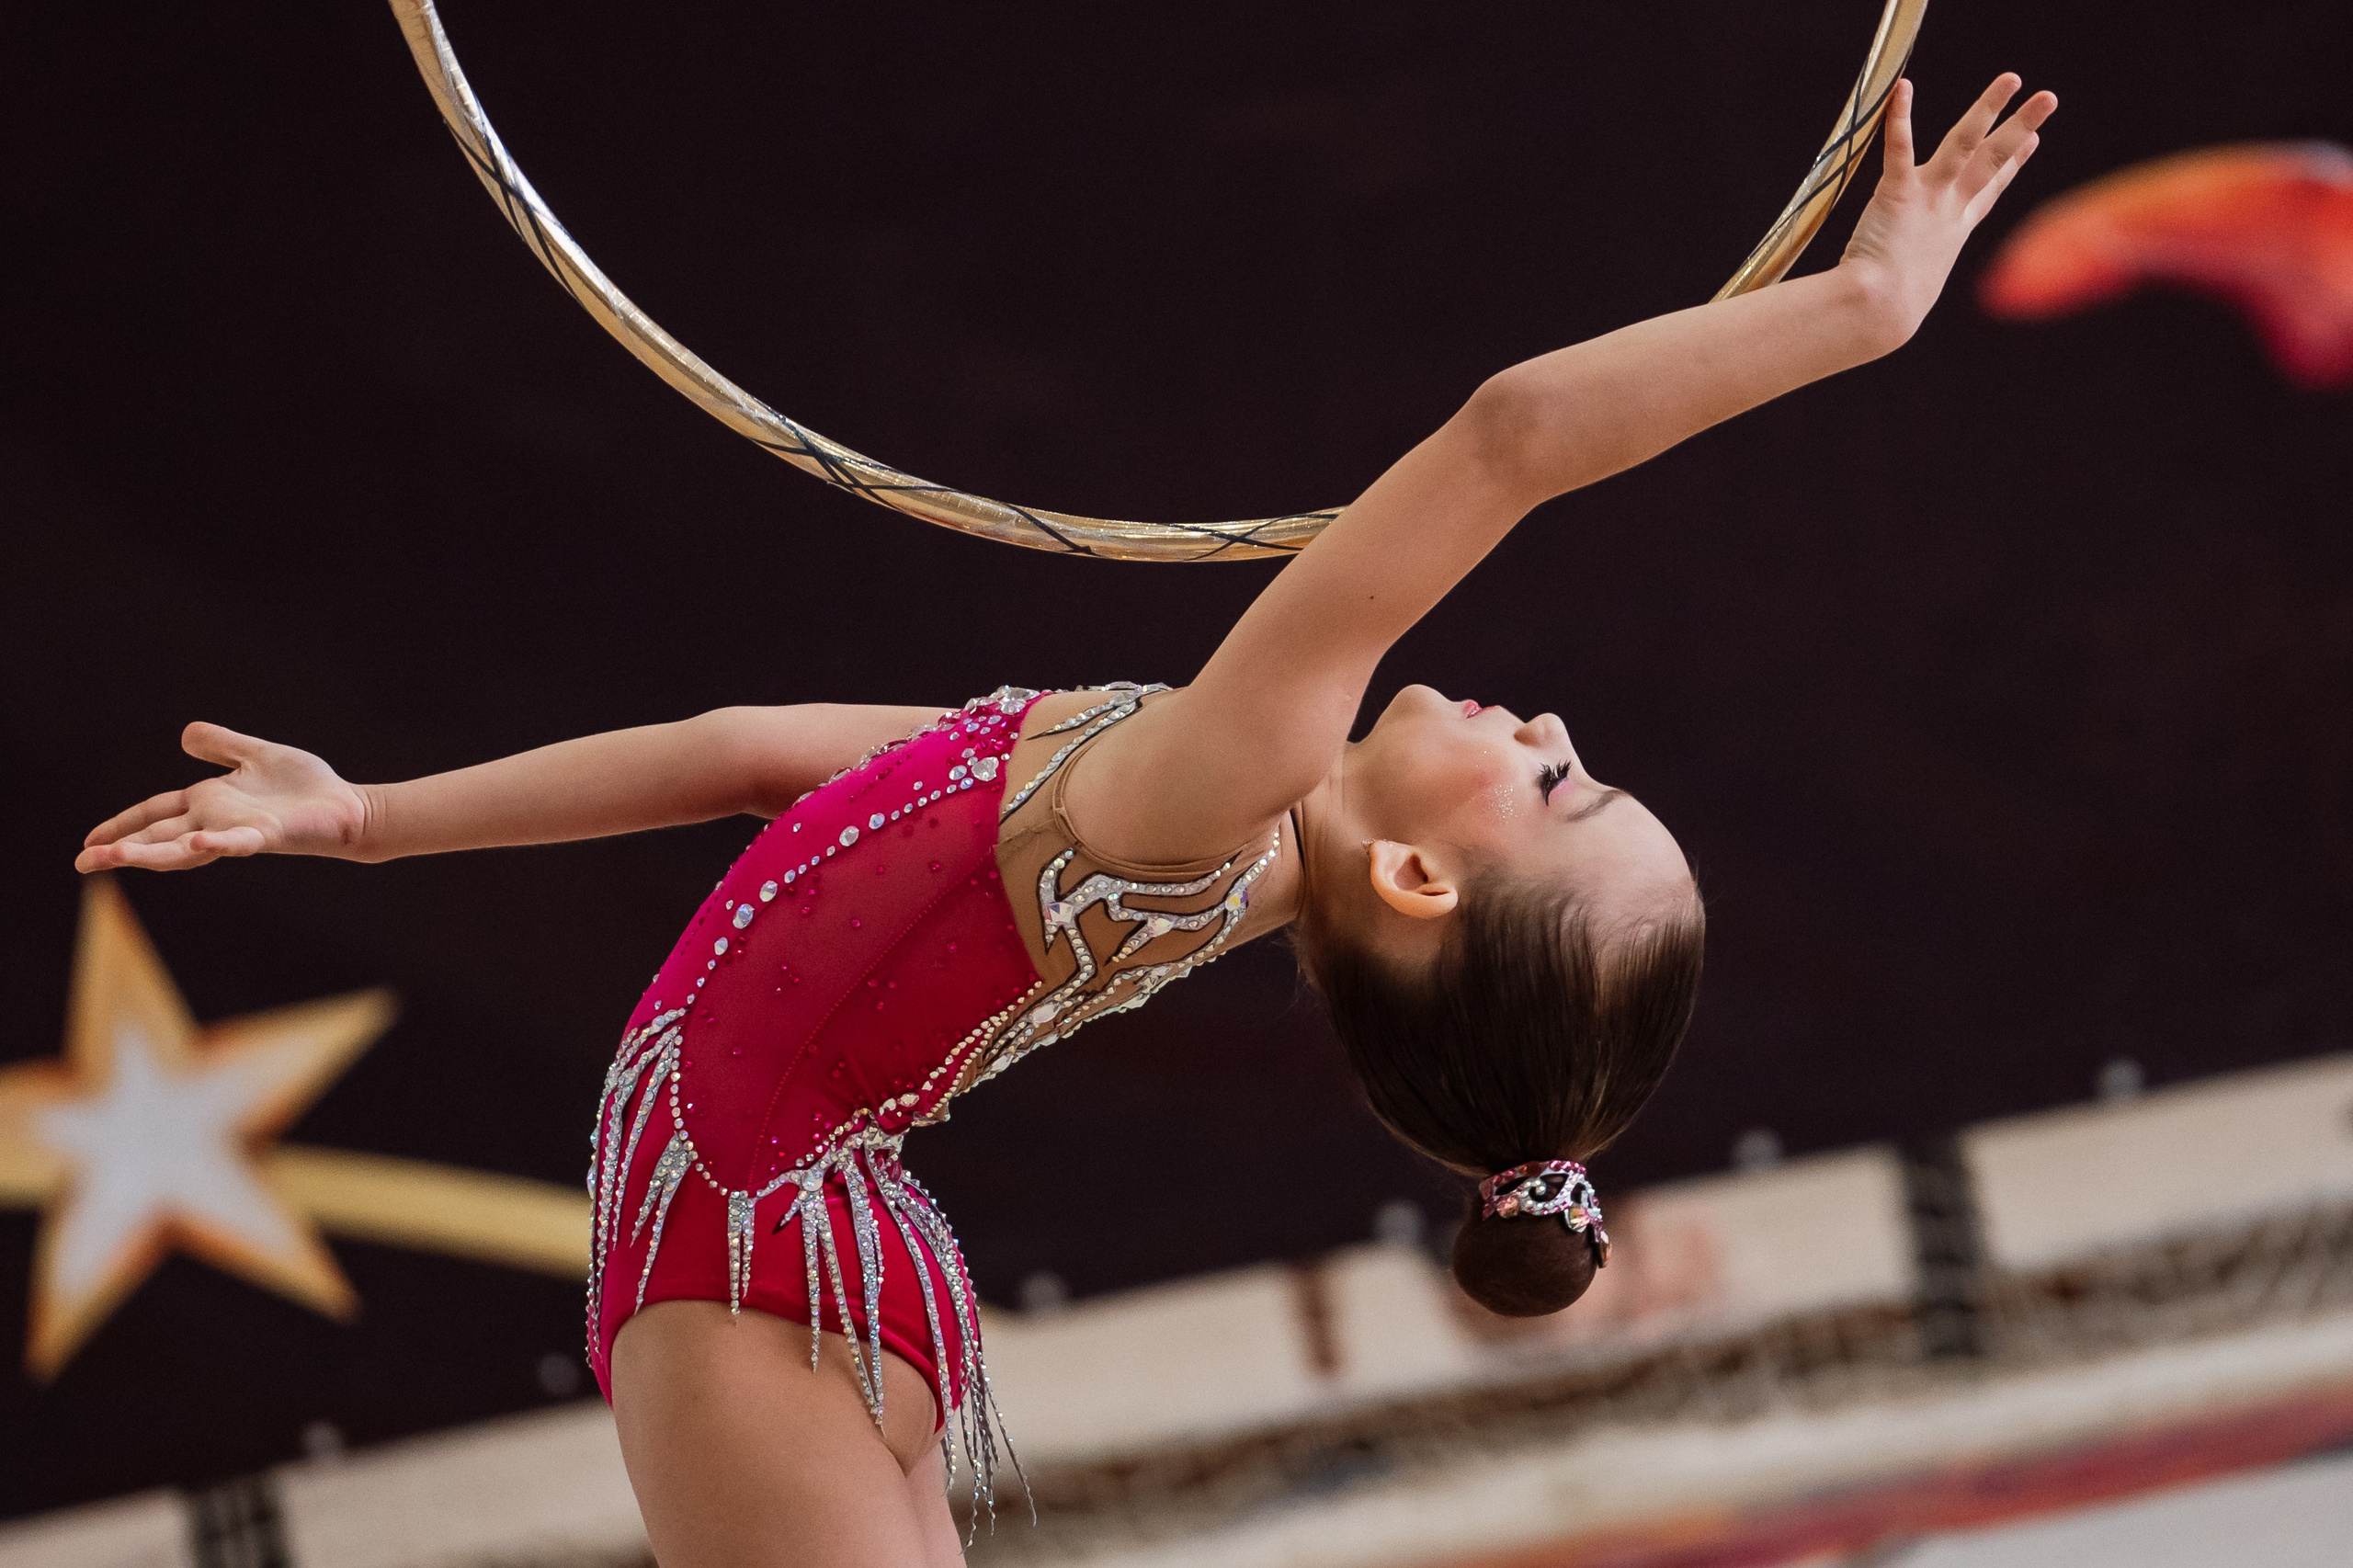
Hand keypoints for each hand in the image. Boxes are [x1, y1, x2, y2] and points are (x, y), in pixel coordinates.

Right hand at [77, 722, 371, 871]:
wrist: (349, 808)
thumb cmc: (306, 787)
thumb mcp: (254, 755)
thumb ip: (221, 746)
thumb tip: (186, 732)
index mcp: (208, 803)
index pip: (154, 814)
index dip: (122, 826)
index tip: (88, 842)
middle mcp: (216, 822)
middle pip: (159, 838)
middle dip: (121, 850)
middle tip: (82, 864)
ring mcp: (240, 832)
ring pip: (186, 848)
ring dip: (151, 854)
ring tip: (114, 860)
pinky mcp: (268, 835)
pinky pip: (239, 842)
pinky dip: (220, 843)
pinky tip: (200, 843)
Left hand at [1840, 74, 2058, 345]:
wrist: (1879, 311)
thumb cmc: (1884, 309)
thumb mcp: (1909, 290)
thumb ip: (1906, 281)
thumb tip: (1896, 308)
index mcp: (1955, 230)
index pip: (1990, 189)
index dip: (2013, 163)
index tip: (2033, 139)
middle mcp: (1950, 209)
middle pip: (1994, 159)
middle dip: (2022, 125)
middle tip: (2049, 98)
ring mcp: (1929, 198)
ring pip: (1965, 144)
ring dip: (1989, 108)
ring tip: (2011, 79)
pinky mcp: (1899, 193)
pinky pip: (1901, 148)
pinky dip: (1900, 117)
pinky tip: (1903, 88)